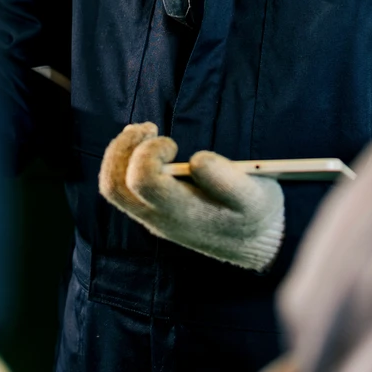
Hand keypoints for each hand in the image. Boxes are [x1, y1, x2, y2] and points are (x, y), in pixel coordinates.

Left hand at [98, 122, 284, 271]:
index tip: (173, 145)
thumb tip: (198, 159)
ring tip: (144, 131)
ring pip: (114, 188)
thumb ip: (229, 181)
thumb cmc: (257, 214)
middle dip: (123, 148)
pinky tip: (147, 143)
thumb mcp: (257, 197)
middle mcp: (160, 219)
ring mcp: (153, 217)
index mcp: (182, 214)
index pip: (143, 182)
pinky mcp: (154, 210)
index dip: (150, 153)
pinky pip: (123, 188)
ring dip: (121, 153)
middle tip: (148, 127)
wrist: (256, 244)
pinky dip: (126, 161)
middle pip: (114, 187)